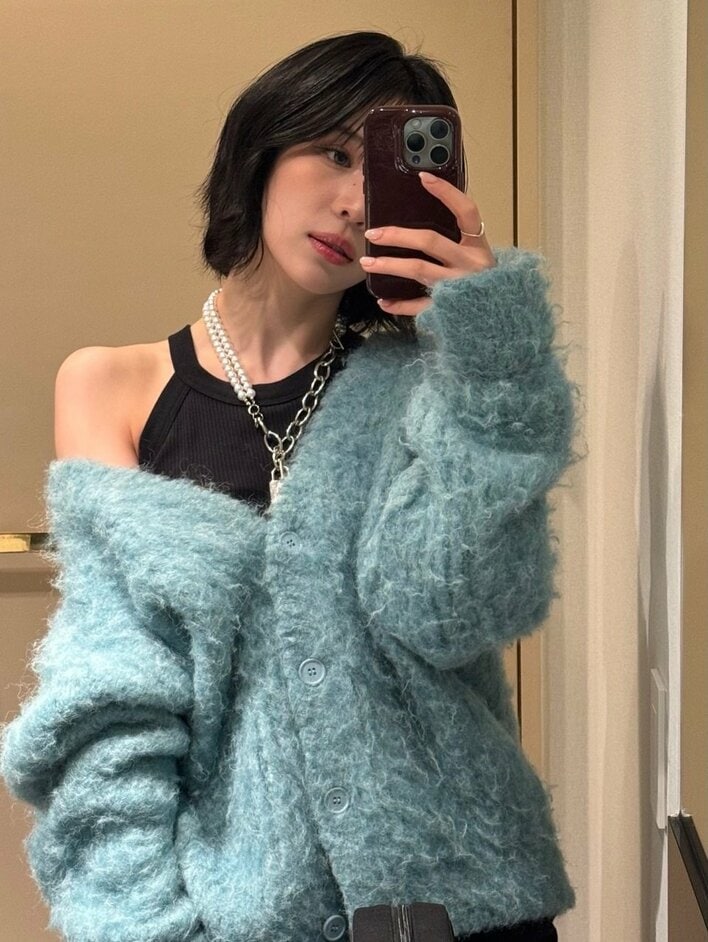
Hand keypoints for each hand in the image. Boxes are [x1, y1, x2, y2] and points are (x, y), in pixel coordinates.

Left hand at [359, 171, 496, 316]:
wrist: (503, 320)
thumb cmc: (487, 285)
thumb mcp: (479, 258)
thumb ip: (459, 242)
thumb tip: (423, 223)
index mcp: (479, 247)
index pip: (466, 212)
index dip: (447, 193)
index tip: (423, 177)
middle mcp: (470, 264)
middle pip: (430, 241)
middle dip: (397, 235)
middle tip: (373, 233)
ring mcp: (459, 287)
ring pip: (419, 270)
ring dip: (390, 265)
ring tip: (368, 263)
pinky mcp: (449, 309)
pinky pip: (419, 306)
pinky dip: (400, 304)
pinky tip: (384, 301)